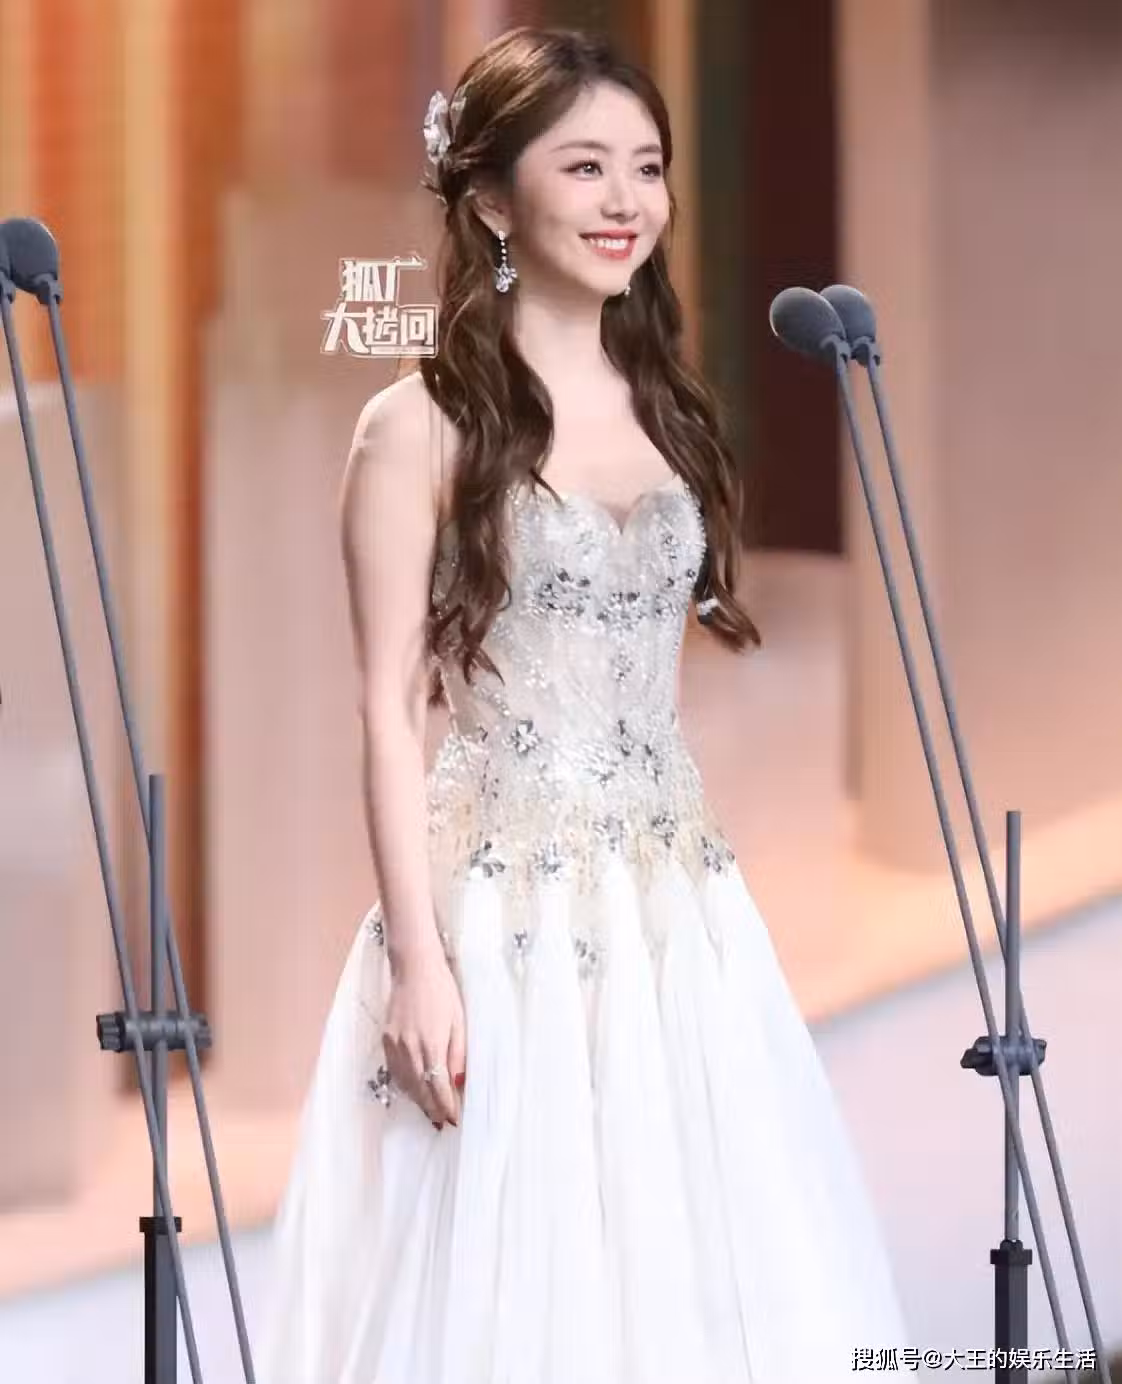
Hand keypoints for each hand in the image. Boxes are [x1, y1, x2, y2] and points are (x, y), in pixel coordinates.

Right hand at [381, 947, 465, 1128]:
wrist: (414, 968)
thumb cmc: (443, 991)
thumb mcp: (459, 1020)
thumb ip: (458, 1054)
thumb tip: (458, 1083)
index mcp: (431, 1043)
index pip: (438, 1086)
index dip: (446, 1105)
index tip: (454, 1119)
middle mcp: (410, 1047)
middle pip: (420, 1088)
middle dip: (431, 1108)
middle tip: (441, 1123)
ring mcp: (395, 1043)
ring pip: (405, 1082)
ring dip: (417, 1100)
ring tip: (429, 1112)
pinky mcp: (386, 1038)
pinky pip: (395, 1069)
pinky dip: (404, 1084)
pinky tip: (413, 1090)